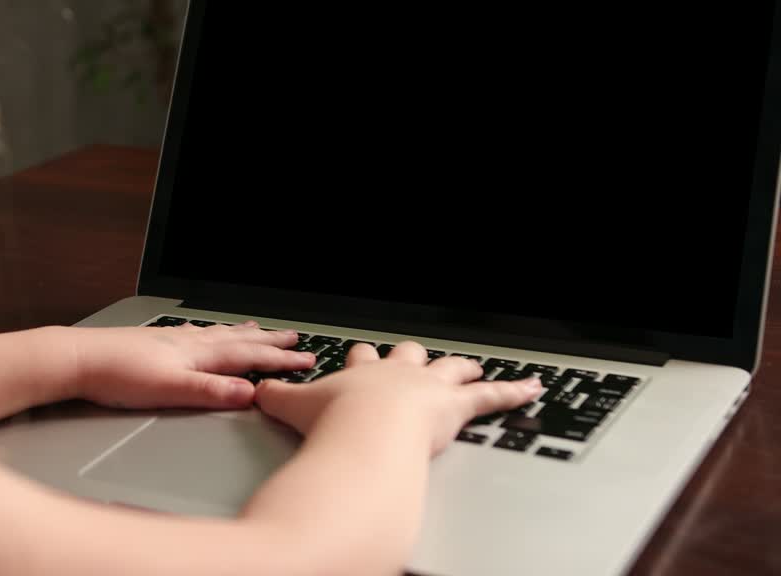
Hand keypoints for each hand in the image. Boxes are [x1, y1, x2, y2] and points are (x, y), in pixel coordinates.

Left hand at [72, 321, 316, 410]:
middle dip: (269, 342)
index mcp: (197, 354)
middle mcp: (187, 342)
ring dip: (242, 333)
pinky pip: (194, 334)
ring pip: (217, 334)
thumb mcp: (170, 391)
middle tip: (295, 339)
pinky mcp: (153, 342)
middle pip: (237, 340)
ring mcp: (170, 340)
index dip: (279, 360)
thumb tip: (250, 394)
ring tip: (258, 328)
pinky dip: (210, 332)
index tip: (306, 360)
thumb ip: (211, 392)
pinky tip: (202, 333)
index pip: (247, 357)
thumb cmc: (117, 376)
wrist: (77, 359)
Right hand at [254, 340, 540, 454]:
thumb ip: (275, 400)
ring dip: (462, 369)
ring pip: (451, 369)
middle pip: (408, 355)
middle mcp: (396, 375)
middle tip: (414, 358)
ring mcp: (428, 388)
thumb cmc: (332, 422)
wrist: (362, 432)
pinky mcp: (455, 407)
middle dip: (411, 357)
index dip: (362, 357)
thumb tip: (255, 392)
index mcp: (360, 373)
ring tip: (472, 366)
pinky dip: (514, 391)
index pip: (362, 358)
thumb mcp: (291, 408)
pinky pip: (491, 396)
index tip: (362, 355)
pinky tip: (532, 387)